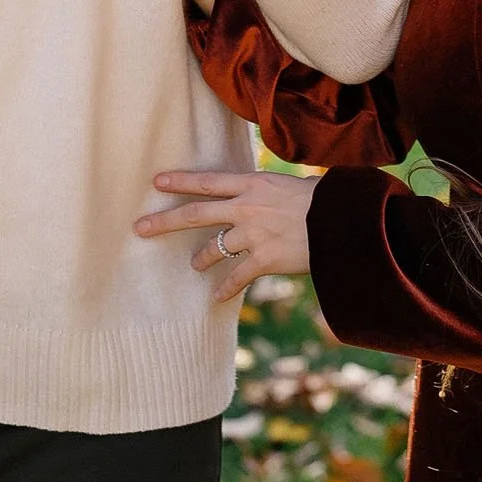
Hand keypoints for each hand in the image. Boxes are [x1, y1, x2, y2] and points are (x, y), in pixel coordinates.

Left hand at [136, 167, 318, 304]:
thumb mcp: (285, 184)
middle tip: (140, 228)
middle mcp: (247, 208)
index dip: (181, 181)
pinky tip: (215, 300)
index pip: (207, 181)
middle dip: (165, 221)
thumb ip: (260, 191)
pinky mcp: (265, 260)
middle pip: (196, 214)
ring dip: (202, 258)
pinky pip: (237, 278)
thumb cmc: (319, 199)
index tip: (156, 181)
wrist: (341, 221)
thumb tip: (245, 193)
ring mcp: (253, 235)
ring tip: (195, 265)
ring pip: (215, 248)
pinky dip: (225, 290)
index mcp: (252, 184)